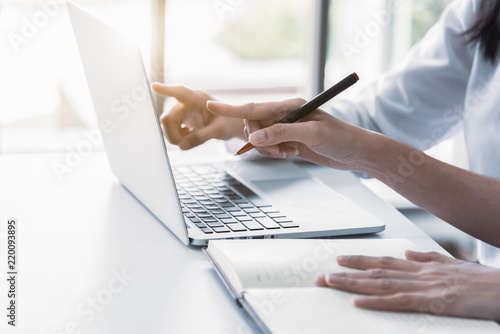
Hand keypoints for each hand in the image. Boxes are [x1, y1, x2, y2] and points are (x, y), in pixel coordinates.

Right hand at [152, 84, 244, 149]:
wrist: (232, 124)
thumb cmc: (229, 123)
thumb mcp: (218, 131)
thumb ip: (200, 137)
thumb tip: (181, 147)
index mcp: (198, 99)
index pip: (180, 92)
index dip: (166, 90)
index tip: (155, 86)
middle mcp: (187, 102)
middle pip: (168, 117)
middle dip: (172, 133)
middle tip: (184, 143)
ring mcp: (184, 110)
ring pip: (167, 125)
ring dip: (175, 136)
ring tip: (191, 139)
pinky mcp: (182, 118)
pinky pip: (171, 129)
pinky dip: (177, 137)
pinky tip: (189, 137)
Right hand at [207, 99, 372, 169]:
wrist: (355, 153)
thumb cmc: (340, 138)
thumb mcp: (312, 135)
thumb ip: (281, 134)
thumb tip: (253, 138)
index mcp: (289, 105)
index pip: (255, 108)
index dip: (231, 108)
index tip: (210, 106)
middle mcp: (284, 114)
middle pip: (253, 126)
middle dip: (260, 141)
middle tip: (282, 150)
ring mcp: (285, 128)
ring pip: (259, 139)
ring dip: (269, 150)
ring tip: (290, 152)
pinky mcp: (287, 140)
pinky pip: (268, 147)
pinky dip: (275, 154)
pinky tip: (292, 154)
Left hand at [316, 251, 499, 320]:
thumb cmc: (484, 281)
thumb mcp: (454, 266)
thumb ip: (429, 258)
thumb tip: (409, 253)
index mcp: (423, 266)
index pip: (385, 261)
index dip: (360, 260)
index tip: (340, 260)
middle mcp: (419, 273)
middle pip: (376, 271)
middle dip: (347, 273)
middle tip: (323, 275)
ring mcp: (425, 286)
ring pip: (381, 283)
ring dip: (353, 283)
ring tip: (331, 282)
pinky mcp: (434, 302)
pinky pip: (399, 302)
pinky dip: (377, 302)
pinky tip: (358, 302)